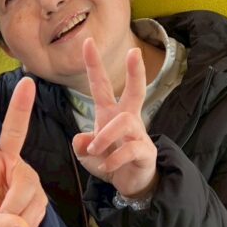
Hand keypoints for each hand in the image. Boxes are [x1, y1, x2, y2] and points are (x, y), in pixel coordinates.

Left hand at [0, 72, 46, 226]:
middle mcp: (6, 162)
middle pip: (15, 132)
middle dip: (21, 108)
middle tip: (27, 82)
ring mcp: (26, 176)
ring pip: (25, 191)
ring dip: (13, 215)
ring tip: (3, 226)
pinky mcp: (40, 194)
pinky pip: (35, 211)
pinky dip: (25, 225)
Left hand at [72, 37, 157, 199]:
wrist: (129, 184)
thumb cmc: (109, 162)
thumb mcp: (87, 155)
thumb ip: (81, 146)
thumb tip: (81, 139)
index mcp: (110, 114)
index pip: (101, 85)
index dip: (94, 65)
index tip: (87, 42)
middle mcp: (126, 118)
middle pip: (134, 90)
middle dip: (134, 71)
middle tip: (133, 52)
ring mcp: (138, 134)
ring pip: (123, 122)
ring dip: (104, 136)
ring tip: (94, 151)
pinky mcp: (145, 152)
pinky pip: (129, 150)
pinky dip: (113, 160)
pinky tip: (105, 167)